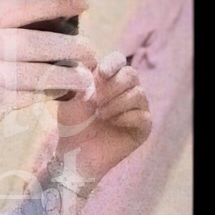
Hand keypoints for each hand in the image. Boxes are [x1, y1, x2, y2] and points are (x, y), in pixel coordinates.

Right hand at [0, 0, 96, 139]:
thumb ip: (0, 26)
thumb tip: (53, 18)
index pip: (25, 4)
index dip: (57, 2)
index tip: (84, 2)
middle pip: (41, 42)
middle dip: (73, 47)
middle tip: (92, 52)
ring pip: (44, 73)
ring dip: (70, 77)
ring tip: (86, 78)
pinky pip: (34, 96)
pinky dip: (51, 95)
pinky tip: (63, 94)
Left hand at [54, 51, 152, 183]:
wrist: (75, 153)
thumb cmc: (72, 124)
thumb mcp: (71, 98)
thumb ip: (81, 79)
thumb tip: (93, 71)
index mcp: (109, 79)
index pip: (119, 61)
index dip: (112, 64)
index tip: (101, 73)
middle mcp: (127, 90)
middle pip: (131, 75)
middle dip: (111, 87)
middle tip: (95, 102)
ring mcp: (137, 107)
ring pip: (138, 94)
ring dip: (115, 105)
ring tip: (100, 116)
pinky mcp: (144, 126)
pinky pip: (142, 115)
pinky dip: (125, 119)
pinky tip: (112, 125)